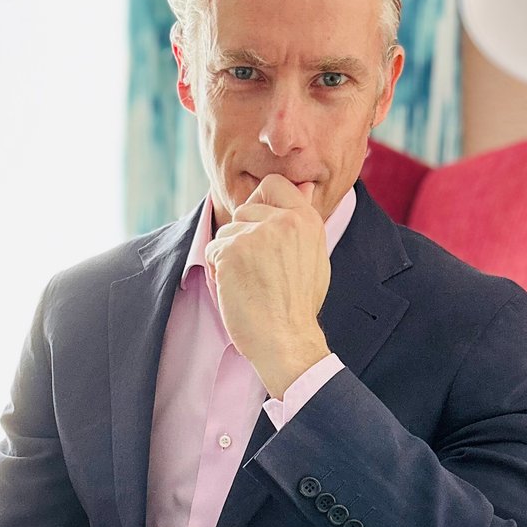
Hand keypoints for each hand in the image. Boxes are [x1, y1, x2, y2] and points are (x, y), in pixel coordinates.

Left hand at [205, 174, 330, 397]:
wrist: (287, 341)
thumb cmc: (298, 305)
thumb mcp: (314, 257)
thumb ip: (304, 223)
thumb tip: (306, 186)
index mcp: (307, 219)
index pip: (274, 185)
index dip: (260, 203)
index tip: (259, 228)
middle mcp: (283, 221)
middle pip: (244, 210)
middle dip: (242, 236)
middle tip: (257, 270)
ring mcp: (256, 234)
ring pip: (226, 232)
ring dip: (229, 256)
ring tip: (250, 283)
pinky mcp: (232, 251)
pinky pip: (212, 250)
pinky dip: (217, 271)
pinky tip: (236, 289)